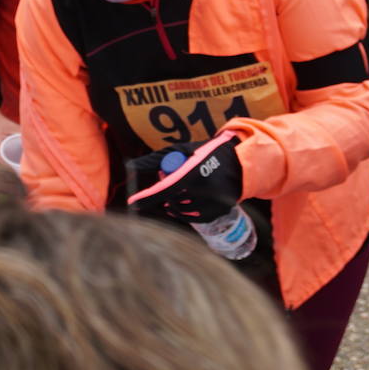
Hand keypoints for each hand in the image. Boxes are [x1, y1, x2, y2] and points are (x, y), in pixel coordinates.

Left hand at [126, 132, 242, 220]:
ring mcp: (213, 204)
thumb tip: (131, 166)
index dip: (147, 197)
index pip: (165, 189)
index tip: (132, 202)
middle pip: (171, 200)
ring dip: (173, 202)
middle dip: (165, 192)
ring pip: (180, 210)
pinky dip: (183, 212)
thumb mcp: (181, 150)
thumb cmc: (203, 154)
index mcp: (194, 172)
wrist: (238, 165)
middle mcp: (205, 190)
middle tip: (171, 179)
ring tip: (182, 188)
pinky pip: (191, 218)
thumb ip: (155, 160)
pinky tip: (183, 202)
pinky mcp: (218, 213)